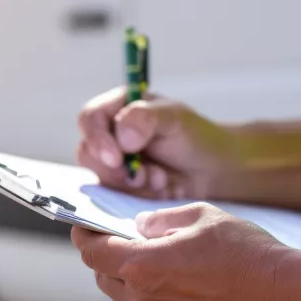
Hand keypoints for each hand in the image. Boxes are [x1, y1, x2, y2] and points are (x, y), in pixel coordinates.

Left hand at [71, 202, 300, 300]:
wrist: (286, 298)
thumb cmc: (247, 253)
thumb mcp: (201, 217)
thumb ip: (162, 219)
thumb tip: (141, 227)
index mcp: (142, 266)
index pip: (93, 253)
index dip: (84, 236)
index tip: (84, 227)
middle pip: (105, 279)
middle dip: (108, 258)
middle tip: (124, 240)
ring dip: (130, 281)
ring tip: (156, 261)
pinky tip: (181, 286)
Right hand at [76, 88, 236, 199]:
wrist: (211, 169)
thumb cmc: (195, 136)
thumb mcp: (174, 119)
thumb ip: (145, 119)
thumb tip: (122, 136)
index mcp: (119, 106)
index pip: (90, 118)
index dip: (97, 138)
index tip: (116, 158)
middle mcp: (110, 132)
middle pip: (89, 151)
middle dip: (115, 169)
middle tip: (141, 175)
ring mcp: (113, 160)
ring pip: (100, 176)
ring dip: (129, 182)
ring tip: (159, 178)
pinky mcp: (120, 185)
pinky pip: (114, 194)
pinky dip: (137, 193)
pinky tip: (159, 186)